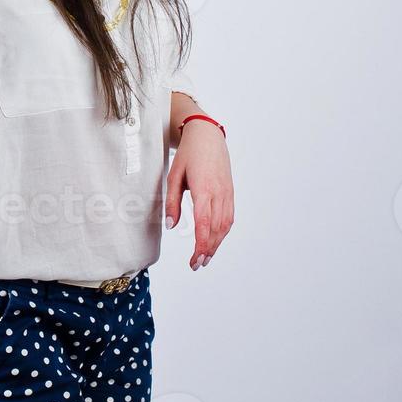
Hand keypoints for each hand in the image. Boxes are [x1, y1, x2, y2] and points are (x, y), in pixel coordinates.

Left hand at [164, 121, 233, 270]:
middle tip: (196, 265)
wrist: (208, 136)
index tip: (194, 260)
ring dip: (216, 244)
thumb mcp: (174, 176)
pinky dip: (222, 232)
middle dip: (208, 250)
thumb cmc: (188, 155)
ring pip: (225, 225)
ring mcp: (227, 193)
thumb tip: (171, 226)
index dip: (201, 245)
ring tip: (205, 258)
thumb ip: (172, 202)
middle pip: (216, 229)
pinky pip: (229, 217)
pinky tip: (214, 240)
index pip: (204, 224)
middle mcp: (219, 193)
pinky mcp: (230, 193)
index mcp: (204, 189)